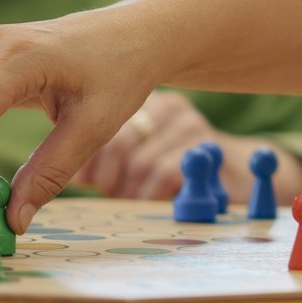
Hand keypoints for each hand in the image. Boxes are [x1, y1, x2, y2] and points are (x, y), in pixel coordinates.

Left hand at [76, 91, 224, 200]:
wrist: (232, 176)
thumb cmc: (172, 169)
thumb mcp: (133, 159)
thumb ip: (103, 159)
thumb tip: (69, 175)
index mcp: (143, 100)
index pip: (97, 122)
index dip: (88, 158)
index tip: (87, 182)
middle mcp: (166, 104)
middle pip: (116, 141)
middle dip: (108, 178)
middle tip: (110, 194)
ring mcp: (189, 123)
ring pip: (139, 162)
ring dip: (129, 192)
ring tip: (132, 199)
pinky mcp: (207, 146)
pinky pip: (165, 173)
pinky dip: (150, 195)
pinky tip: (150, 202)